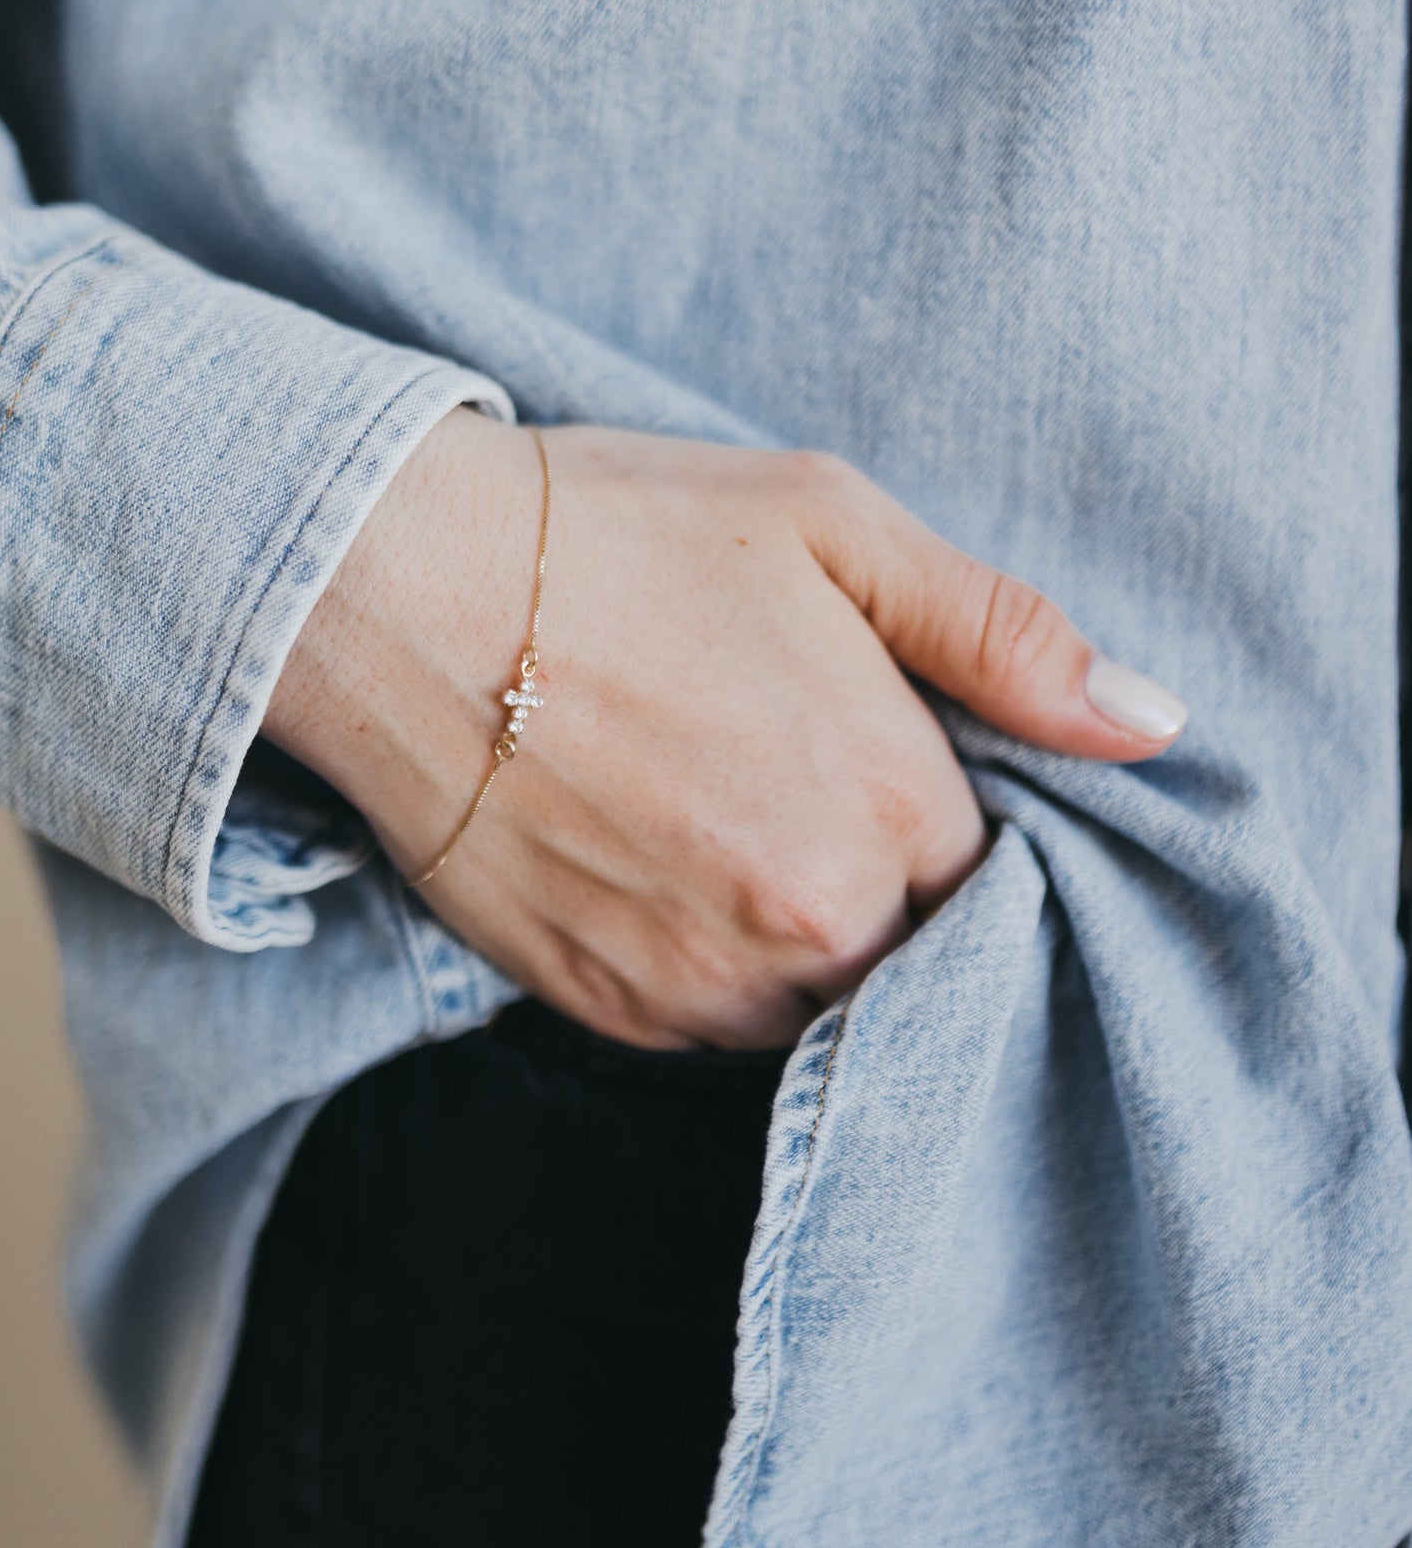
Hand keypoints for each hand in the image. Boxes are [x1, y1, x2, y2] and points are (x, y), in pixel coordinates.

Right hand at [265, 411, 1185, 1047]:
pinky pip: (715, 1024)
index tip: (883, 747)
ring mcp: (702, 979)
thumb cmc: (617, 534)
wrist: (395, 589)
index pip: (999, 868)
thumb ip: (1004, 634)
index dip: (943, 804)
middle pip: (917, 946)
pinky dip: (714, 958)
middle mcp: (811, 918)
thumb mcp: (832, 523)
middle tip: (789, 766)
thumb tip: (1152, 725)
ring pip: (821, 999)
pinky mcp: (608, 1009)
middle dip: (884, 874)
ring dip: (804, 927)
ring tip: (721, 806)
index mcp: (890, 802)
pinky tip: (659, 852)